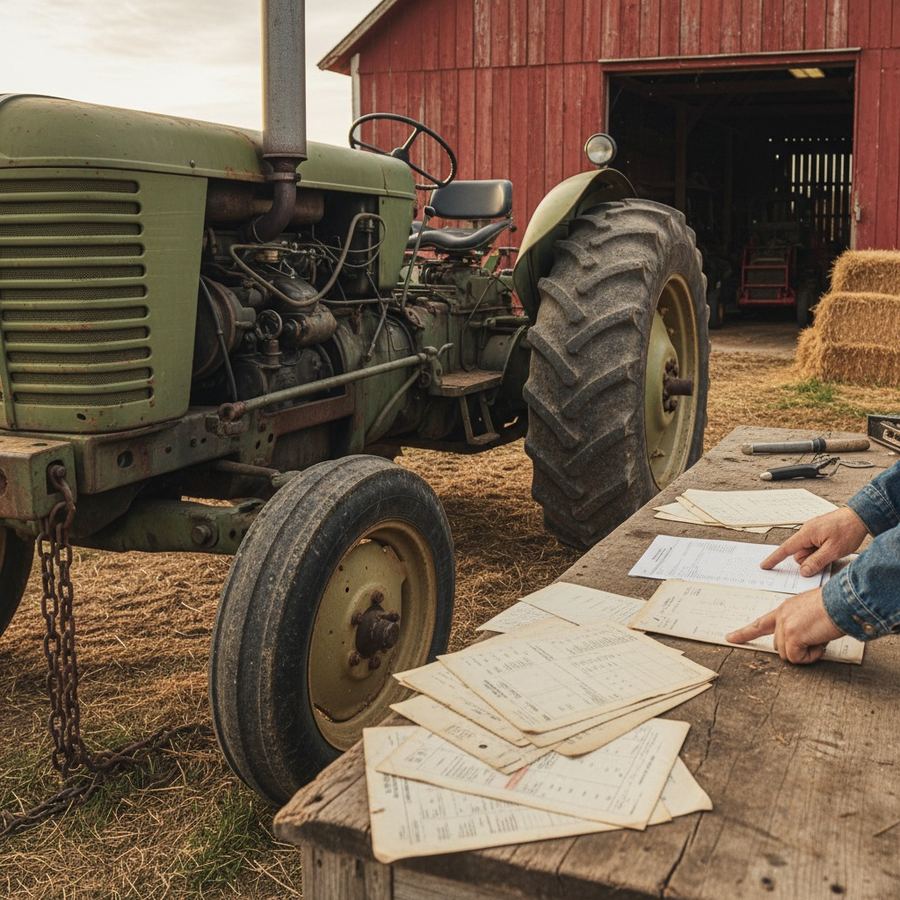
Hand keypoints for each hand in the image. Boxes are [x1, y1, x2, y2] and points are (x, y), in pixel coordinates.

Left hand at [726, 588, 843, 663]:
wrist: (844, 601)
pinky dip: (811, 656)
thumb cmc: (835, 606)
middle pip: (779, 646)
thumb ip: (801, 625)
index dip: (745, 633)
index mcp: (785, 609)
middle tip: (817, 639)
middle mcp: (781, 616)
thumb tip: (804, 641)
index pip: (760, 623)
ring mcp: (784, 625)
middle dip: (797, 649)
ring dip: (806, 652)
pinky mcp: (792, 636)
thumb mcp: (811, 613)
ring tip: (820, 637)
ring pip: (788, 655)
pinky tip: (820, 642)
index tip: (730, 638)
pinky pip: (797, 659)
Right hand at [761, 507, 868, 576]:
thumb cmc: (848, 530)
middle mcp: (807, 531)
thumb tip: (803, 571)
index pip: (786, 549)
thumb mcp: (833, 550)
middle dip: (809, 560)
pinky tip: (833, 547)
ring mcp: (814, 531)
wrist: (861, 516)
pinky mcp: (820, 532)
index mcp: (806, 534)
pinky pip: (814, 546)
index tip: (765, 565)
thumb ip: (816, 562)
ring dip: (817, 555)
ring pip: (808, 551)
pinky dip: (821, 551)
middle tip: (827, 557)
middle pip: (799, 553)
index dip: (775, 559)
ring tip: (833, 550)